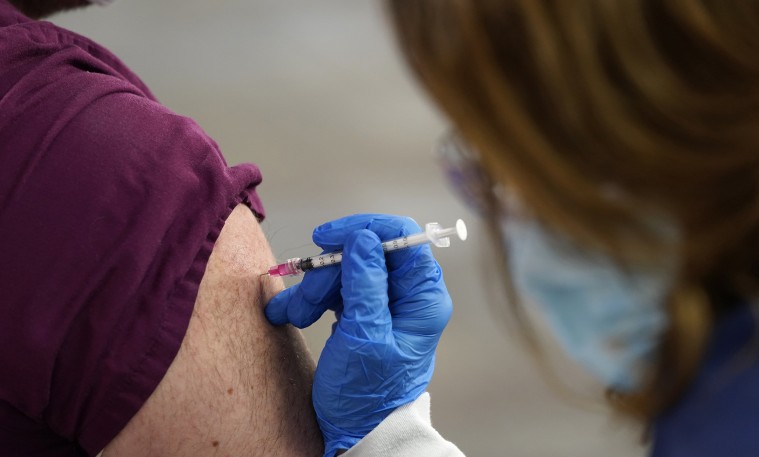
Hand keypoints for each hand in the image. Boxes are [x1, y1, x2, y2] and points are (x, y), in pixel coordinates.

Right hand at [265, 214, 452, 456]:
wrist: (360, 430)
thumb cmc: (369, 392)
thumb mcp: (365, 335)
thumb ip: (366, 283)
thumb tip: (363, 238)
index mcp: (422, 297)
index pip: (403, 239)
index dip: (363, 231)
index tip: (327, 238)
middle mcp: (408, 295)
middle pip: (366, 255)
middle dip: (329, 272)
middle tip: (303, 300)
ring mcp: (385, 304)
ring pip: (346, 272)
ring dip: (314, 289)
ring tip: (292, 314)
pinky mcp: (365, 314)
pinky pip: (338, 291)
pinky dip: (314, 299)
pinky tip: (292, 313)